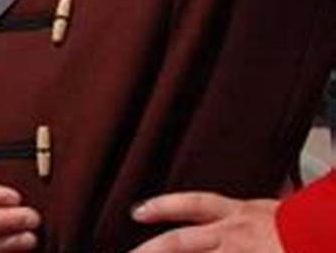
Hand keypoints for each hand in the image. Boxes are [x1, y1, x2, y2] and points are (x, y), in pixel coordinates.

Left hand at [130, 192, 281, 252]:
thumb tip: (267, 206)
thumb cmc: (314, 227)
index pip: (194, 204)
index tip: (137, 211)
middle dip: (149, 250)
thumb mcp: (286, 212)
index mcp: (243, 213)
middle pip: (178, 242)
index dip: (163, 206)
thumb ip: (263, 212)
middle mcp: (234, 235)